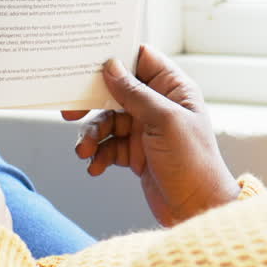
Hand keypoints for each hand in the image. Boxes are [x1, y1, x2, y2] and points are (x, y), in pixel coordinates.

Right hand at [62, 47, 236, 225]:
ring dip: (92, 135)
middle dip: (92, 102)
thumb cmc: (193, 162)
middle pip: (117, 91)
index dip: (116, 56)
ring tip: (85, 152)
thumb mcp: (164, 121)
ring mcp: (146, 129)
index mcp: (174, 89)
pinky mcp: (136, 153)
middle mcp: (159, 105)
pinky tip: (96, 167)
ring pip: (108, 121)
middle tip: (69, 112)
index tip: (87, 62)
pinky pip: (109, 145)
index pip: (142, 59)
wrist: (197, 209)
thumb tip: (111, 66)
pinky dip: (99, 155)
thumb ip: (136, 93)